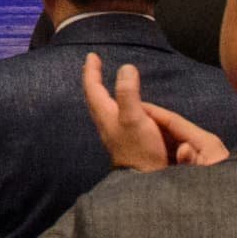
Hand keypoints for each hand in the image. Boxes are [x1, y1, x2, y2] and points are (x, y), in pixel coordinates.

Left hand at [81, 53, 228, 172]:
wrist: (144, 181)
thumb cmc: (139, 149)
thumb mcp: (134, 117)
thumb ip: (128, 93)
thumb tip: (125, 68)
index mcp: (106, 114)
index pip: (93, 88)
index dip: (92, 71)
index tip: (92, 56)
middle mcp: (106, 123)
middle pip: (94, 97)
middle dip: (94, 80)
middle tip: (94, 66)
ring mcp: (113, 133)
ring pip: (103, 107)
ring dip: (102, 92)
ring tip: (104, 83)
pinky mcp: (123, 141)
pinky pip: (113, 115)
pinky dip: (114, 104)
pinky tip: (122, 109)